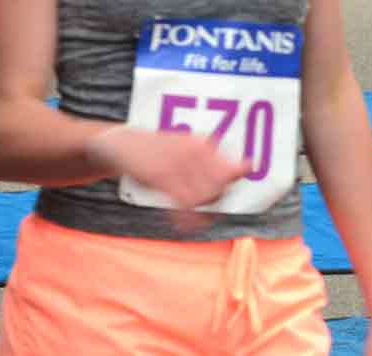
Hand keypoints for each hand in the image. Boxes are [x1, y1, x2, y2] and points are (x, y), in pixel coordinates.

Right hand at [86, 126, 248, 210]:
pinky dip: (188, 219)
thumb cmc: (159, 150)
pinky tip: (187, 226)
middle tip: (204, 203)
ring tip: (194, 216)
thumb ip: (213, 159)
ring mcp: (178, 163)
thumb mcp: (187, 147)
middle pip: (220, 186)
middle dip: (217, 198)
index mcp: (202, 144)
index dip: (237, 178)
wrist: (122, 144)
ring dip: (202, 209)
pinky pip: (182, 202)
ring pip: (204, 195)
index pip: (230, 167)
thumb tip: (249, 167)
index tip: (236, 183)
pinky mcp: (161, 176)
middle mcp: (194, 152)